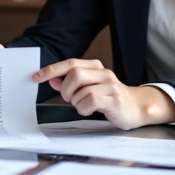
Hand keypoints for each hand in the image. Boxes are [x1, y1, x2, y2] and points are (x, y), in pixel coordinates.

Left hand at [31, 59, 174, 129]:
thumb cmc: (111, 99)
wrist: (138, 108)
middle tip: (68, 98)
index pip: (70, 63)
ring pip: (81, 89)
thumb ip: (71, 83)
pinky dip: (84, 108)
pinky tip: (89, 111)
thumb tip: (51, 79)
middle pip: (74, 73)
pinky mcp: (114, 99)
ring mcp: (110, 86)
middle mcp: (103, 73)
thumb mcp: (90, 88)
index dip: (51, 70)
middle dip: (65, 88)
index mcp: (96, 68)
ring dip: (76, 101)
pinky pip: (90, 100)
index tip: (36, 77)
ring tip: (83, 106)